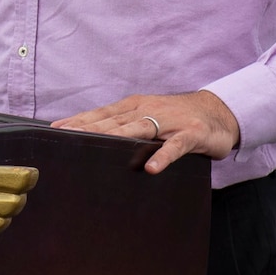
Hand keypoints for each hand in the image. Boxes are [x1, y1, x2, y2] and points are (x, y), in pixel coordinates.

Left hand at [51, 90, 239, 174]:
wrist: (218, 111)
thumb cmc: (177, 117)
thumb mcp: (148, 117)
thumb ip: (125, 127)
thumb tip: (95, 140)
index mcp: (134, 106)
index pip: (101, 114)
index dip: (79, 121)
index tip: (56, 129)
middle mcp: (148, 110)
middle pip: (114, 121)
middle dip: (90, 128)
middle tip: (67, 137)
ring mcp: (169, 122)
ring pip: (139, 129)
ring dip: (118, 137)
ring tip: (99, 147)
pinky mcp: (191, 134)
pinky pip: (174, 147)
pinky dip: (162, 156)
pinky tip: (151, 168)